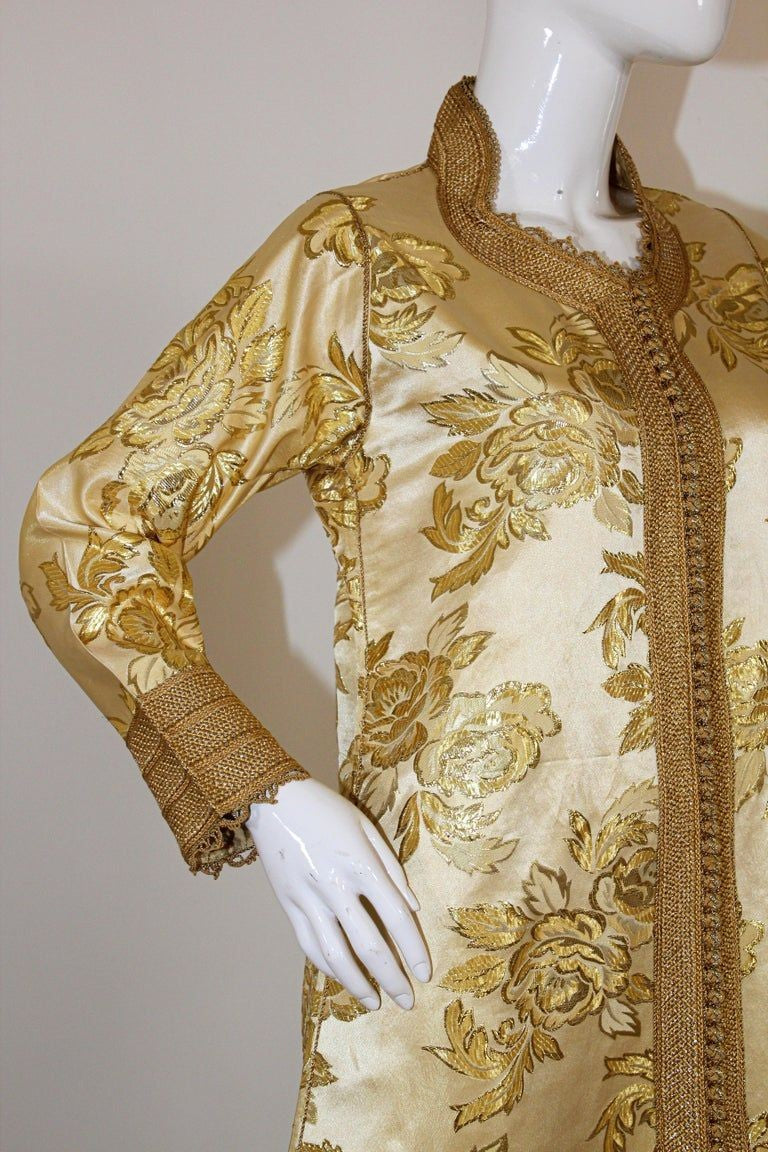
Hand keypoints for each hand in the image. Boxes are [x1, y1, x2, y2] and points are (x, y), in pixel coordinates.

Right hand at [245, 777, 431, 1010]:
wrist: (274, 800)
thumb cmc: (326, 808)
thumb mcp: (365, 827)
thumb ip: (391, 867)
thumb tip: (412, 906)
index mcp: (360, 864)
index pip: (396, 917)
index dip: (413, 949)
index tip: (425, 973)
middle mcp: (335, 887)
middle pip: (369, 945)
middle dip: (391, 978)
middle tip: (406, 1001)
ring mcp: (308, 899)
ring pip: (335, 955)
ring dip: (357, 984)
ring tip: (374, 1002)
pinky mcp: (289, 905)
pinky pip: (309, 944)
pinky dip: (327, 966)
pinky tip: (342, 978)